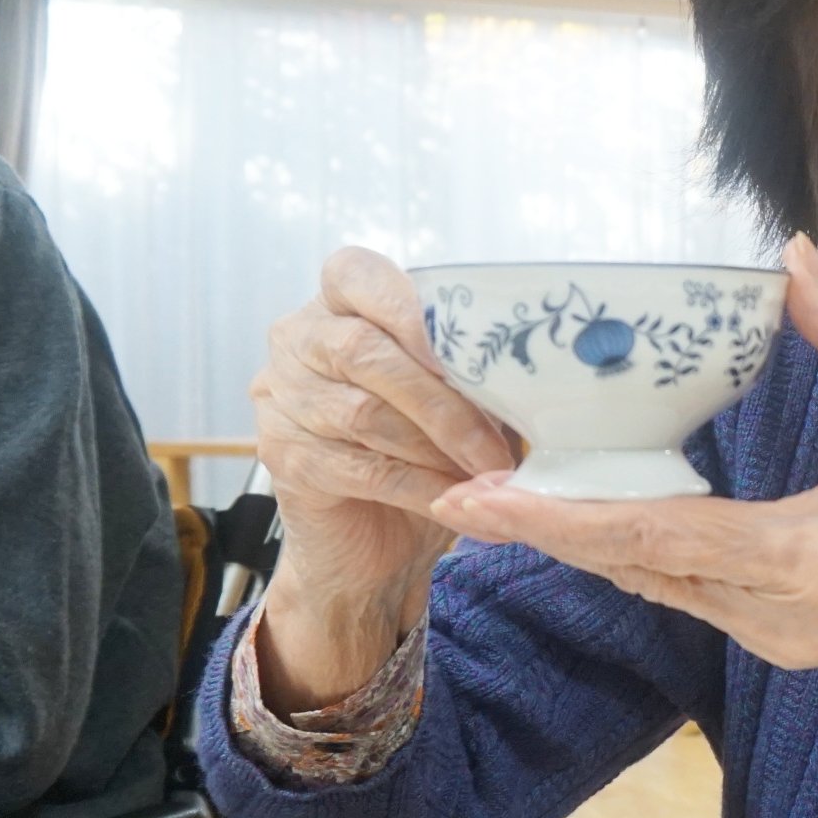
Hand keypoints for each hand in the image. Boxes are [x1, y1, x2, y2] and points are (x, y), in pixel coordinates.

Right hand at [251, 247, 514, 709]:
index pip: (356, 274)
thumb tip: (536, 369)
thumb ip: (473, 371)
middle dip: (444, 401)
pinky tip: (458, 500)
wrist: (373, 543)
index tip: (474, 354)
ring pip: (364, 414)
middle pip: (365, 351)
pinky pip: (361, 468)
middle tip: (500, 445)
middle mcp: (296, 341)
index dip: (413, 311)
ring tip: (488, 474)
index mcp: (337, 305)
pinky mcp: (283, 458)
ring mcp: (280, 399)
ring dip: (436, 448)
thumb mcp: (454, 398)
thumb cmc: (422, 453)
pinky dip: (421, 486)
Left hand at [428, 234, 817, 775]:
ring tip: (517, 500)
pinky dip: (642, 558)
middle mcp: (768, 614)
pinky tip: (613, 523)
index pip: (642, 536)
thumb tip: (791, 257)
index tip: (474, 495)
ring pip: (655, 586)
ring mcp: (775, 640)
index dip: (549, 517)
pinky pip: (692, 598)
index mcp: (796, 556)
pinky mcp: (788, 645)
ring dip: (587, 545)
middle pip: (625, 568)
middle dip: (541, 531)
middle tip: (460, 490)